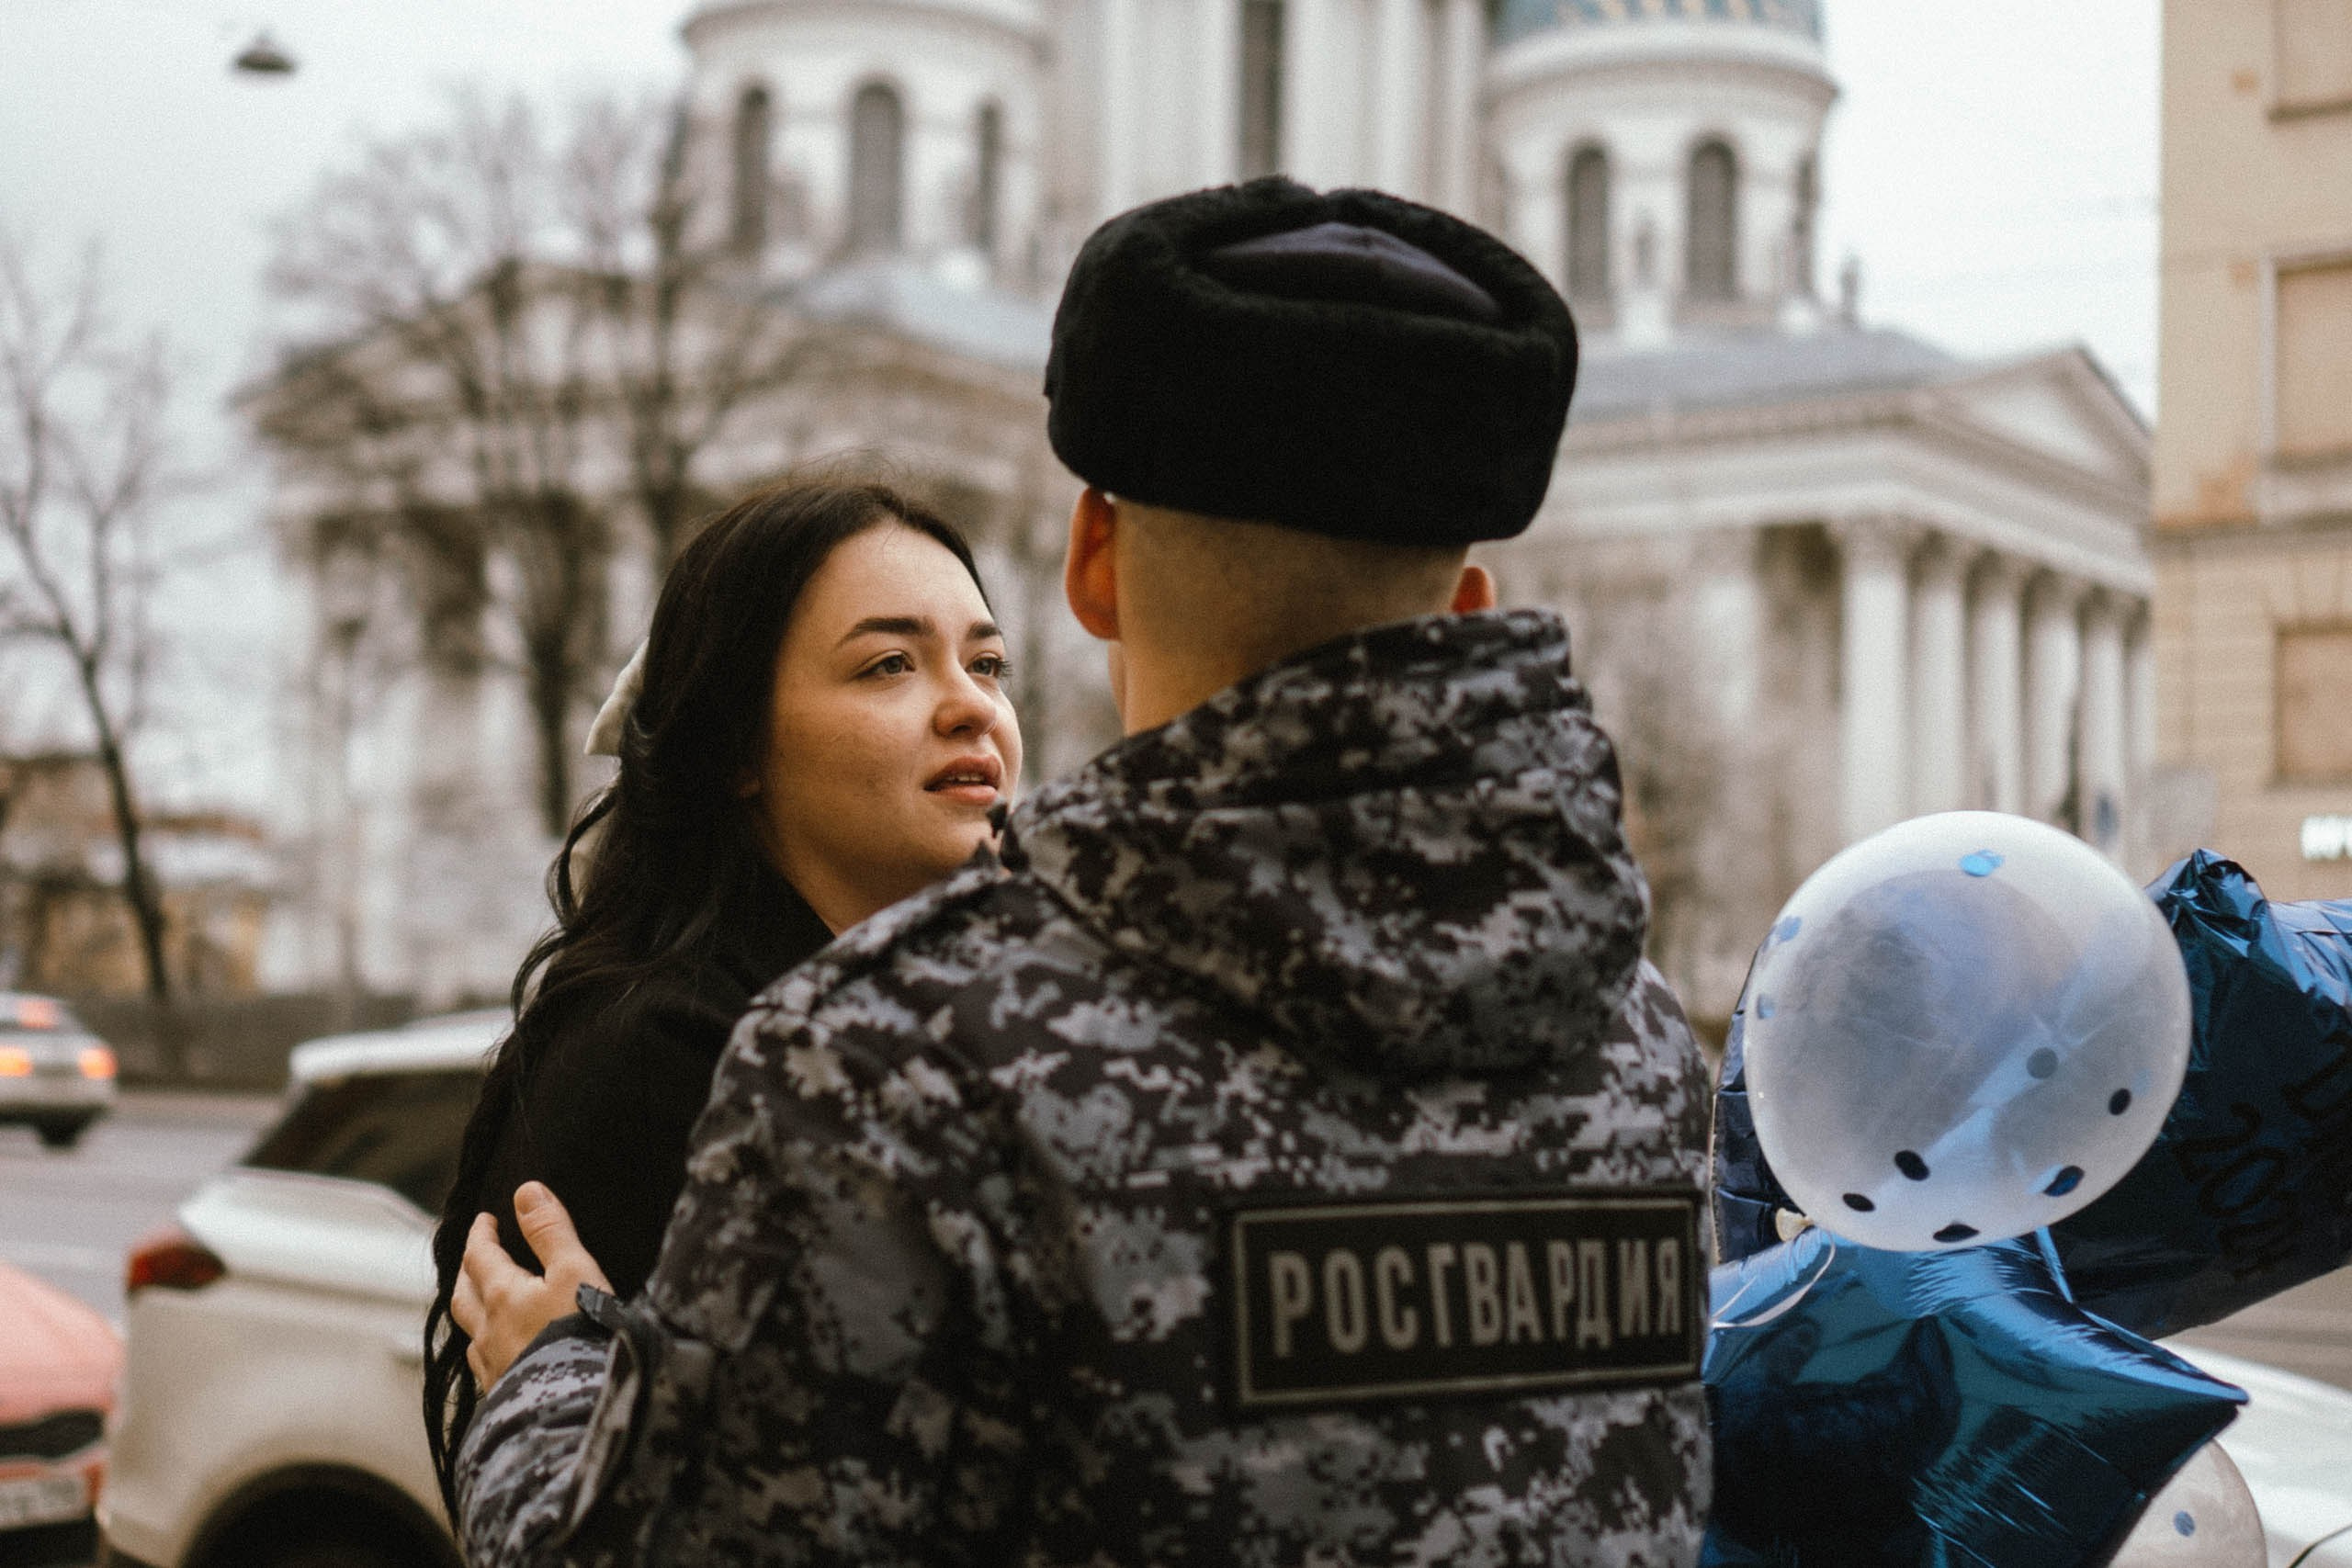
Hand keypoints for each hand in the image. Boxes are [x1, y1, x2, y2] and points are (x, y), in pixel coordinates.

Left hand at [449, 1181, 612, 1389]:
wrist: (577, 1406)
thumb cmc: (581, 1334)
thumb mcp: (575, 1271)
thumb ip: (550, 1231)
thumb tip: (526, 1190)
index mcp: (502, 1296)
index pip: (480, 1255)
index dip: (481, 1233)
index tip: (485, 1219)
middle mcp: (488, 1331)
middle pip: (463, 1295)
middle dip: (467, 1271)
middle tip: (476, 1257)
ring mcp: (493, 1367)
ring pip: (470, 1334)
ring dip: (472, 1312)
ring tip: (482, 1305)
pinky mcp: (503, 1396)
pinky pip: (484, 1366)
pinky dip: (487, 1349)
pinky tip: (499, 1356)